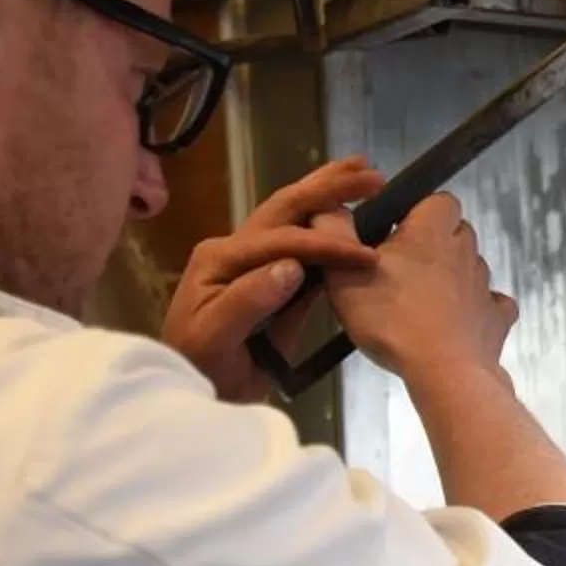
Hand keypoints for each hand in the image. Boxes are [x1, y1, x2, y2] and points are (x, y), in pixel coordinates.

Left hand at [163, 157, 382, 402]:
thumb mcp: (213, 337)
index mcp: (221, 257)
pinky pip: (301, 248)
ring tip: (363, 175)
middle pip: (285, 208)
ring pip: (293, 218)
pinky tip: (350, 216)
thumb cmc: (199, 366)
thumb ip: (247, 300)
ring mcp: (253, 262)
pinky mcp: (269, 280)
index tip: (364, 254)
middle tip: (372, 172)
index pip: (280, 239)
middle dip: (327, 187)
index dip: (324, 243)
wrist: (193, 392)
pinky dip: (328, 228)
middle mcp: (236, 249)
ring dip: (328, 195)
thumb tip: (291, 267)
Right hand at [323, 190, 518, 396]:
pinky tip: (455, 322)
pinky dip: (476, 310)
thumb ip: (333, 232)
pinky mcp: (496, 318)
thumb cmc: (392, 319)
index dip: (416, 212)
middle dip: (432, 244)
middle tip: (400, 271)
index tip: (393, 233)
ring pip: (469, 267)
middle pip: (454, 232)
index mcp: (432, 229)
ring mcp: (484, 284)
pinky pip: (491, 304)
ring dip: (450, 277)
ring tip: (419, 303)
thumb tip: (328, 209)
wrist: (442, 370)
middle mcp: (465, 249)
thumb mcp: (343, 273)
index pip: (435, 199)